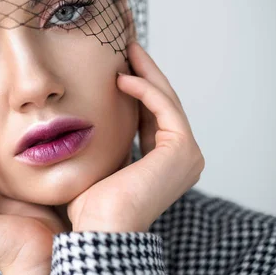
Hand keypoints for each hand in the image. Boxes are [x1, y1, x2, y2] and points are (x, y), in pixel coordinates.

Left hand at [67, 42, 205, 232]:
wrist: (100, 228)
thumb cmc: (91, 206)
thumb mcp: (100, 162)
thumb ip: (105, 140)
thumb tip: (88, 119)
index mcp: (165, 163)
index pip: (151, 116)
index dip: (136, 89)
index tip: (118, 66)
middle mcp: (183, 158)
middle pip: (162, 104)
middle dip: (144, 72)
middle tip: (126, 46)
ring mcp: (187, 154)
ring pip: (166, 100)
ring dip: (146, 72)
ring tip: (126, 48)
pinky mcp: (183, 148)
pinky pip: (164, 107)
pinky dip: (145, 88)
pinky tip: (122, 77)